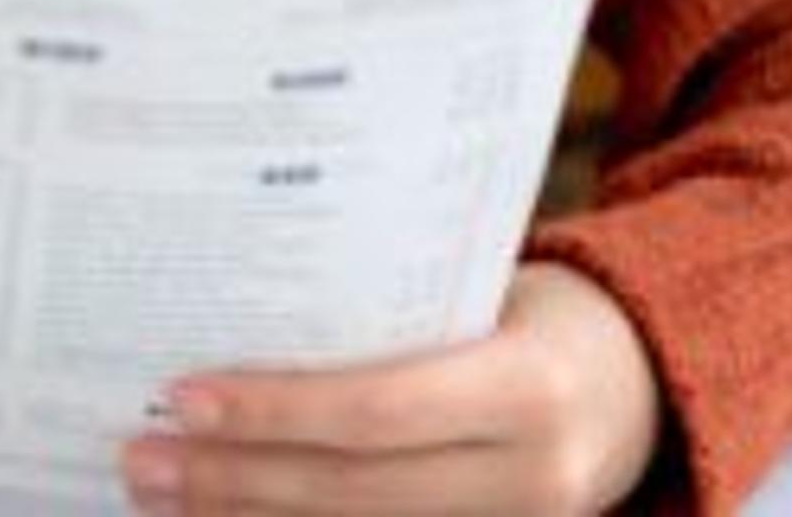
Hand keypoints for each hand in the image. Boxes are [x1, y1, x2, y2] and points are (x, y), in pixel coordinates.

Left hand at [122, 263, 663, 514]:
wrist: (649, 388)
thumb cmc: (549, 319)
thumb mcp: (494, 298)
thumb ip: (397, 323)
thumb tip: (248, 330)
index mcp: (529, 388)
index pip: (379, 410)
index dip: (275, 410)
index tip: (185, 396)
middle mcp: (530, 478)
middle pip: (352, 492)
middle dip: (234, 477)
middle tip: (142, 456)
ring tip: (162, 492)